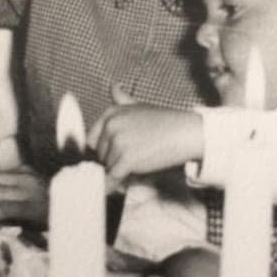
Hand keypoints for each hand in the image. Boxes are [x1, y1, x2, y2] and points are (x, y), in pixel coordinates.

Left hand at [87, 84, 202, 179]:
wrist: (184, 132)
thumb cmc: (164, 121)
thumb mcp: (139, 106)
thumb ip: (122, 99)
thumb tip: (114, 86)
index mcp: (110, 113)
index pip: (92, 138)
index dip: (103, 148)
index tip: (114, 153)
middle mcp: (111, 125)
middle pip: (100, 154)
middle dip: (112, 159)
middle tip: (132, 157)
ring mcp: (118, 142)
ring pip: (108, 166)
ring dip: (118, 170)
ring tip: (136, 164)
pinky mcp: (126, 158)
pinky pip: (112, 177)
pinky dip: (111, 185)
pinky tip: (112, 189)